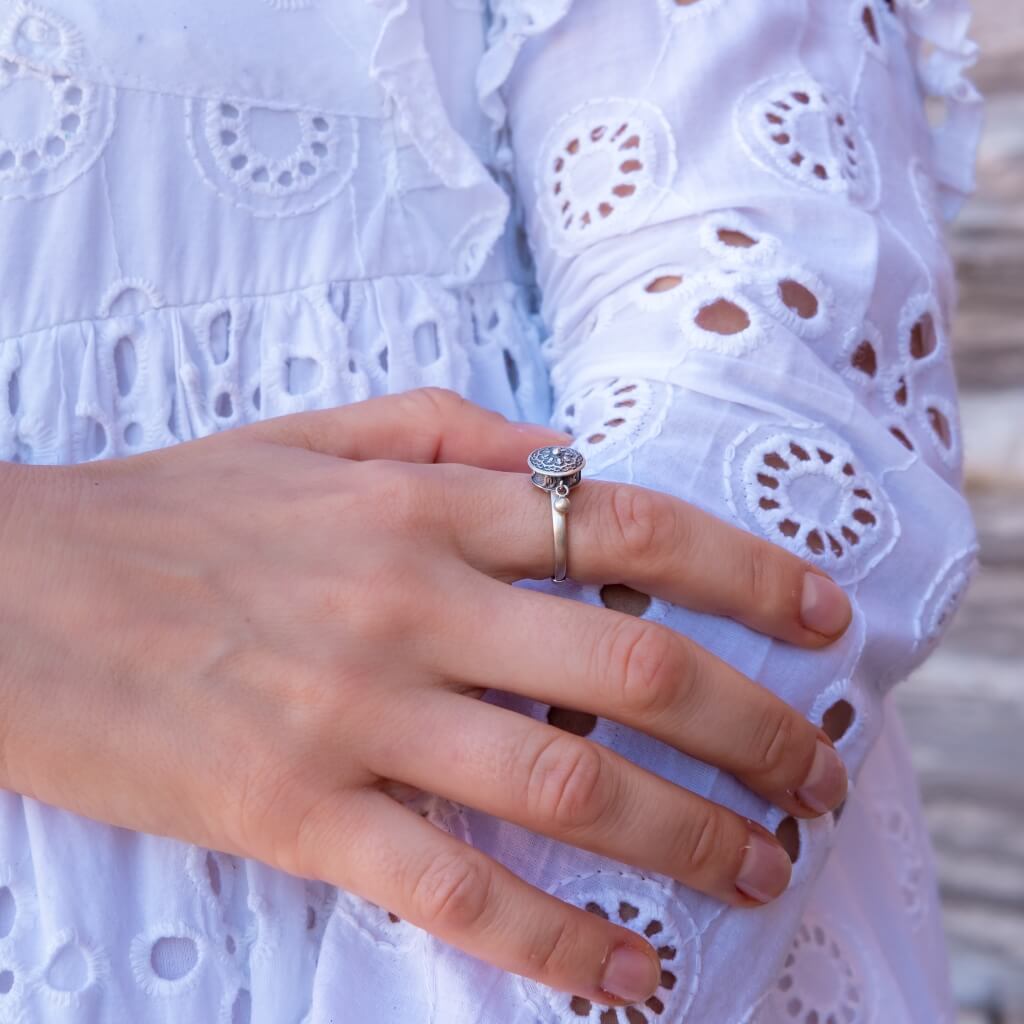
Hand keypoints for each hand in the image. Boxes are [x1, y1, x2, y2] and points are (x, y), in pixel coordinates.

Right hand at [0, 387, 849, 1007]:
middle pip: (633, 665)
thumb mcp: (312, 435)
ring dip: (692, 836)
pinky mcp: (292, 813)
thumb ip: (445, 428)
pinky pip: (456, 892)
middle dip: (758, 724)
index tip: (823, 617)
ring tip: (762, 867)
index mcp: (420, 504)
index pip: (625, 525)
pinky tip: (627, 975)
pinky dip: (559, 945)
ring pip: (570, 787)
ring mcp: (356, 712)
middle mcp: (409, 602)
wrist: (4, 590)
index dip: (746, 571)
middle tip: (825, 773)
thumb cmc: (166, 510)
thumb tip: (562, 451)